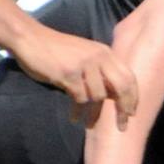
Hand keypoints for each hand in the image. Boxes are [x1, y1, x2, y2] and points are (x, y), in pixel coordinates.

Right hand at [16, 27, 138, 127]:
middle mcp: (99, 56)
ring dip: (94, 113)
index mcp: (105, 52)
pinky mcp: (68, 73)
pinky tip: (74, 117)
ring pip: (99, 95)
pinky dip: (78, 111)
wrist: (30, 38)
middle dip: (124, 109)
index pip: (129, 76)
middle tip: (122, 125)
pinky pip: (80, 98)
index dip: (133, 97)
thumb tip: (116, 97)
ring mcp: (84, 64)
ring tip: (88, 123)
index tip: (131, 113)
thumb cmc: (57, 51)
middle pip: (122, 87)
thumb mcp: (85, 56)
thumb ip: (101, 72)